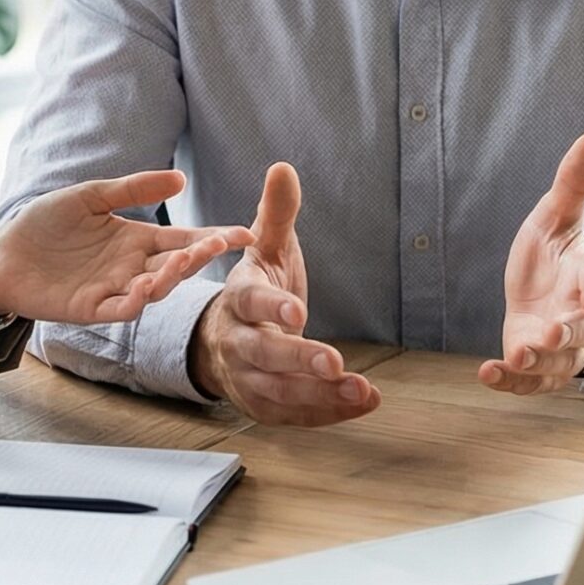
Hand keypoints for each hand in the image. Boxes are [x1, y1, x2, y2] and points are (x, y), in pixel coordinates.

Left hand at [0, 170, 252, 325]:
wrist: (2, 254)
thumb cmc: (44, 224)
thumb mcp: (91, 196)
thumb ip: (133, 189)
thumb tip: (181, 178)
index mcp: (137, 239)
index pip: (185, 239)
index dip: (215, 238)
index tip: (246, 233)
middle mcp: (133, 267)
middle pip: (177, 264)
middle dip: (200, 255)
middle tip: (220, 244)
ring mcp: (114, 289)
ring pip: (155, 288)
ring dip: (172, 276)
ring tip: (183, 259)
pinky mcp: (91, 309)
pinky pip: (122, 308)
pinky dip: (137, 300)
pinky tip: (146, 286)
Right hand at [186, 163, 377, 426]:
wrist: (221, 343)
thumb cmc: (253, 292)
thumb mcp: (265, 251)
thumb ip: (277, 215)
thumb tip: (283, 168)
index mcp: (238, 298)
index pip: (251, 303)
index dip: (272, 309)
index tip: (298, 312)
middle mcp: (237, 342)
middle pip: (263, 355)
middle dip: (298, 359)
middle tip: (333, 361)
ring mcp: (248, 378)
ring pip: (279, 392)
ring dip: (320, 394)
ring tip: (361, 388)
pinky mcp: (263, 407)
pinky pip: (295, 415)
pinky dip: (328, 413)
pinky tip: (362, 403)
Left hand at [478, 133, 583, 395]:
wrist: (544, 296)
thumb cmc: (556, 256)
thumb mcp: (558, 217)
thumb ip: (574, 184)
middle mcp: (583, 320)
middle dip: (570, 334)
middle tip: (553, 334)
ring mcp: (562, 350)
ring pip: (559, 363)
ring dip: (540, 362)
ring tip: (519, 356)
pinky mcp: (538, 369)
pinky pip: (530, 382)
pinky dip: (511, 382)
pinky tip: (487, 374)